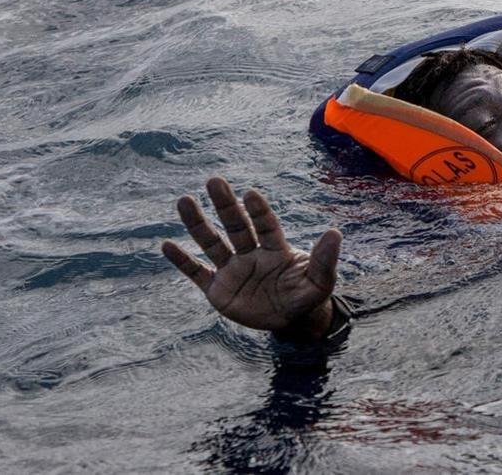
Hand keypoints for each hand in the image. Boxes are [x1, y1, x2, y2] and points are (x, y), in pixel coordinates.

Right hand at [161, 177, 341, 338]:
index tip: (251, 194)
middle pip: (236, 226)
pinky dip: (183, 261)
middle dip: (226, 205)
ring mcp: (233, 270)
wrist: (291, 321)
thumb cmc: (307, 296)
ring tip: (184, 201)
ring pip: (212, 243)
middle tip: (215, 180)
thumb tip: (335, 232)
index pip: (265, 226)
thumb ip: (324, 259)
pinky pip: (197, 273)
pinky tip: (166, 245)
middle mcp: (251, 254)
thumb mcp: (320, 282)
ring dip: (198, 224)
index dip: (259, 211)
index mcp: (275, 249)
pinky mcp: (218, 290)